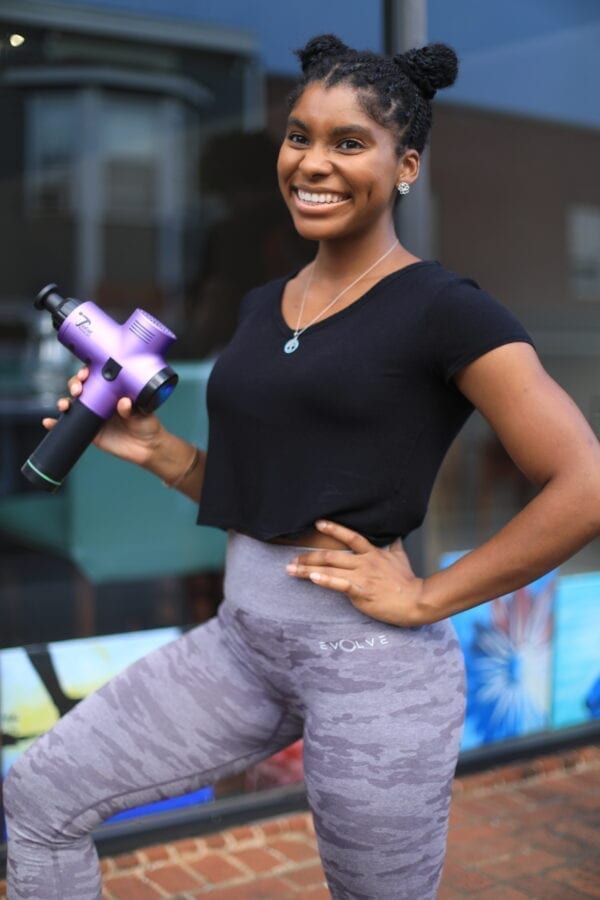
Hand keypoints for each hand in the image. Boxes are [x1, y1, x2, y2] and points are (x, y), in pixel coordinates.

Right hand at [42, 366, 163, 466]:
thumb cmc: (147, 425)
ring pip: (72, 404)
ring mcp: (93, 416)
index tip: (86, 373)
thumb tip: (123, 402)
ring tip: (65, 405)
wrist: (147, 448)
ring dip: (64, 402)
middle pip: (80, 387)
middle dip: (74, 384)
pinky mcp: (89, 431)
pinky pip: (69, 426)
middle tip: (78, 389)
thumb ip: (132, 408)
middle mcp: (100, 401)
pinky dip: (56, 424)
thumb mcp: (143, 413)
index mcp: (112, 391)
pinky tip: (49, 422)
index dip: (87, 372)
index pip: (96, 376)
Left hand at [285, 520, 430, 626]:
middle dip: (308, 557)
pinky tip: (312, 578)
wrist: (416, 600)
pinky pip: (340, 584)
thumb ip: (394, 545)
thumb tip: (396, 535)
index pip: (350, 536)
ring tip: (291, 569)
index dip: (333, 528)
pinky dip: (324, 581)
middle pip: (331, 555)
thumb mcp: (401, 557)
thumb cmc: (407, 581)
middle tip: (292, 559)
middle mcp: (364, 562)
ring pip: (330, 569)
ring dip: (307, 569)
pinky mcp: (362, 592)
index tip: (317, 523)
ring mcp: (362, 577)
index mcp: (372, 553)